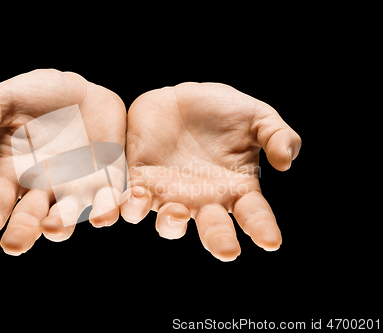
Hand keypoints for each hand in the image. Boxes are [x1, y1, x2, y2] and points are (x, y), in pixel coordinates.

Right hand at [0, 69, 125, 254]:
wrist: (81, 90)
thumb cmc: (36, 95)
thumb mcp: (4, 99)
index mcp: (13, 172)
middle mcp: (44, 186)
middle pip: (31, 218)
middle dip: (23, 232)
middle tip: (14, 246)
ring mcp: (76, 186)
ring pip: (71, 214)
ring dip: (66, 223)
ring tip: (57, 228)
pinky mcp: (107, 178)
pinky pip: (109, 198)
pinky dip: (109, 207)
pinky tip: (107, 215)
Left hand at [120, 83, 300, 260]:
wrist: (178, 97)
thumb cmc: (222, 110)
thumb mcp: (256, 116)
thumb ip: (276, 135)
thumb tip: (286, 162)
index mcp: (236, 188)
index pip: (254, 215)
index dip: (262, 229)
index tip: (271, 243)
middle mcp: (204, 199)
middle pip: (213, 230)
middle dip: (219, 241)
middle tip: (227, 251)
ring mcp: (171, 194)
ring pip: (169, 224)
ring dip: (171, 224)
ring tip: (176, 210)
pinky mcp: (142, 182)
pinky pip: (133, 204)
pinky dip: (131, 205)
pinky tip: (137, 194)